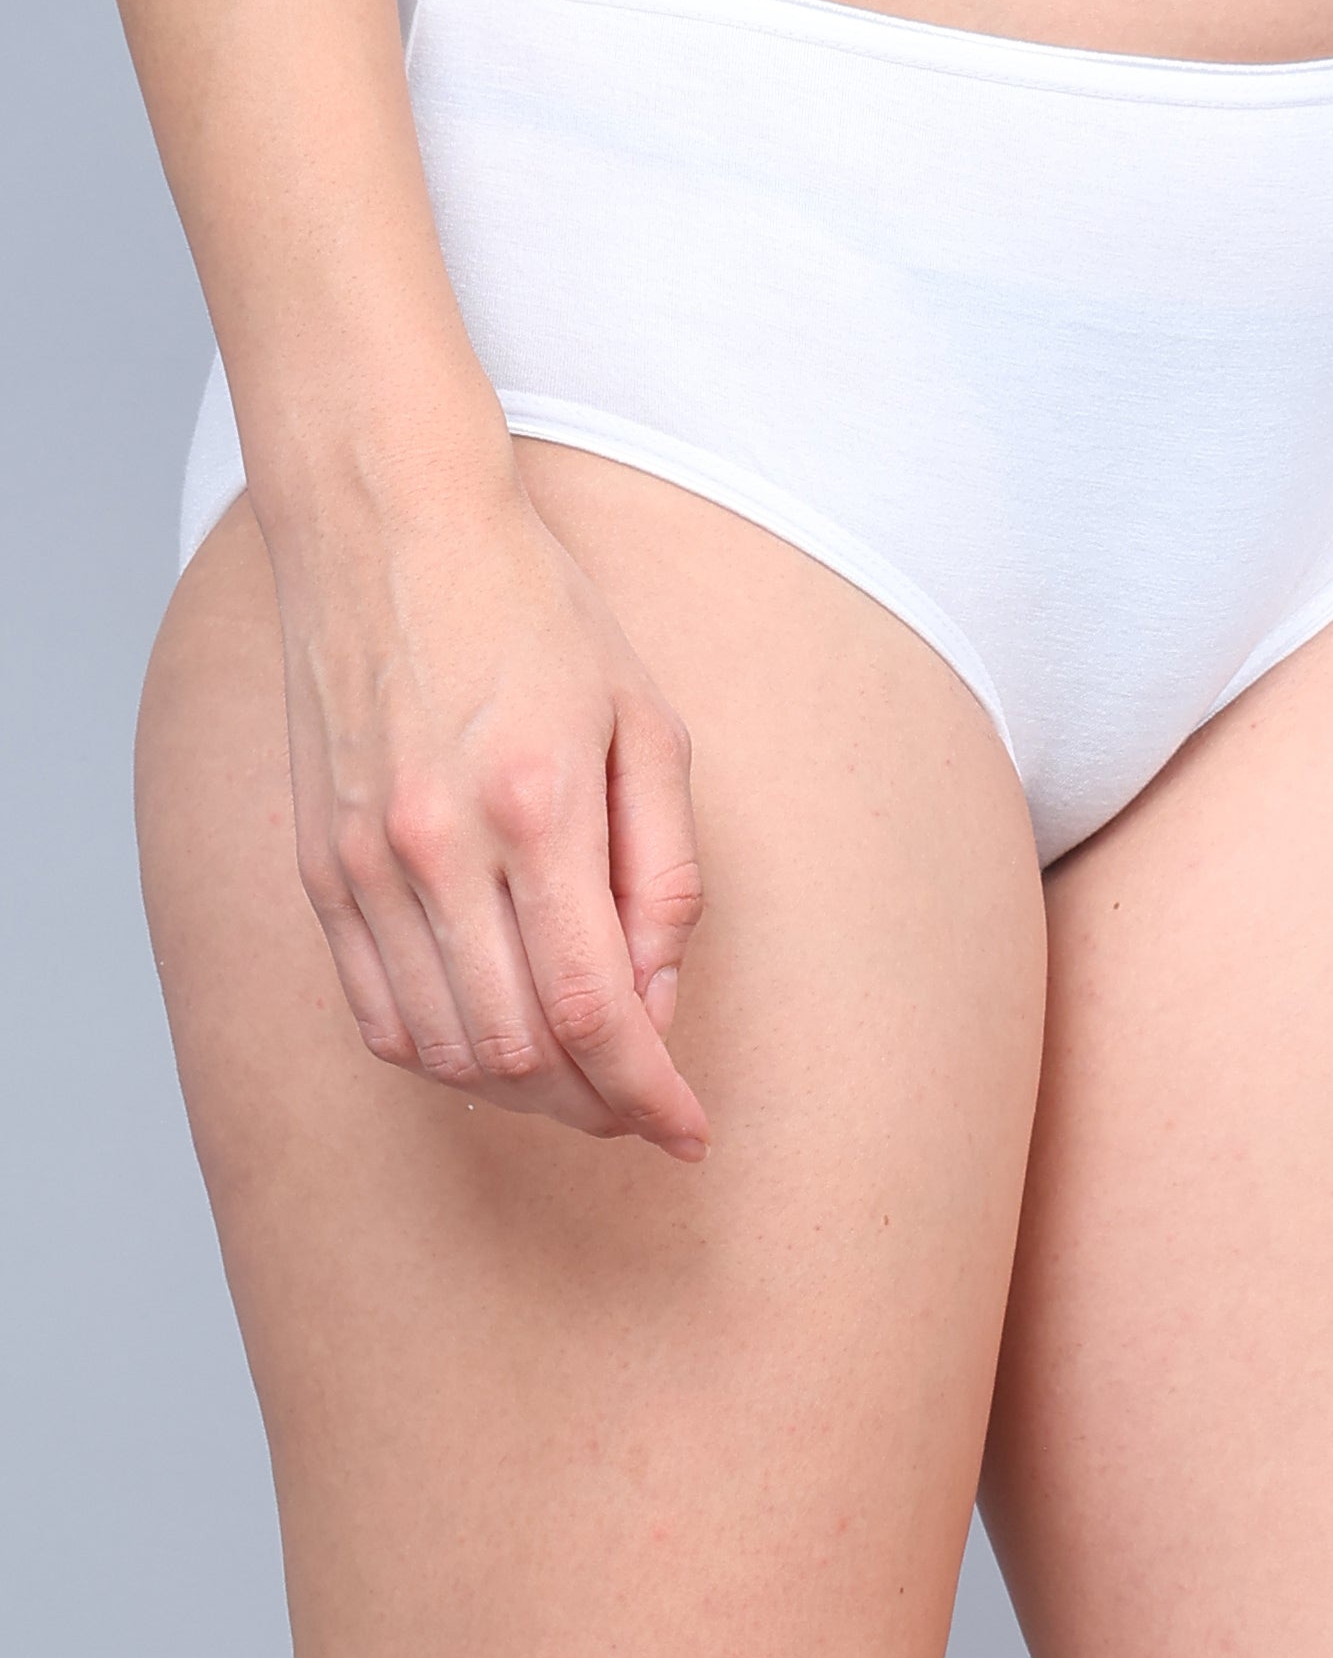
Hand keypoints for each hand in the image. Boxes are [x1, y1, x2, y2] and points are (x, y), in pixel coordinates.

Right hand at [273, 467, 709, 1153]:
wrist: (387, 526)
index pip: (593, 1009)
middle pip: (516, 1052)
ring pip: (441, 1051)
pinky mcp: (320, 869)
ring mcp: (363, 865)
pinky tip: (496, 1039)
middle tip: (643, 1102)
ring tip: (579, 1077)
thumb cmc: (536, 613)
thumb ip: (663, 873)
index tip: (688, 1131)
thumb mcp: (647, 724)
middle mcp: (435, 849)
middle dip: (594, 1104)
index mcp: (534, 809)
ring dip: (521, 1092)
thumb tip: (656, 1001)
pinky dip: (443, 1055)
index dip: (648, 1094)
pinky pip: (376, 1014)